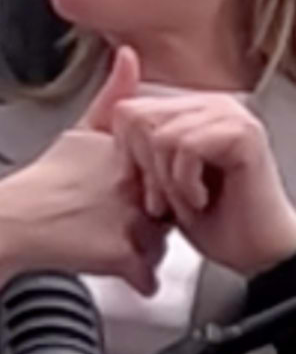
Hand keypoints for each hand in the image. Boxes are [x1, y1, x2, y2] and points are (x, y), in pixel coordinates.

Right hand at [0, 47, 174, 295]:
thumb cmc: (34, 187)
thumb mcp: (76, 133)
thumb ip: (110, 96)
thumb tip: (128, 54)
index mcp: (125, 148)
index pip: (165, 170)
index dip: (148, 187)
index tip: (114, 197)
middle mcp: (130, 179)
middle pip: (166, 205)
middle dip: (146, 219)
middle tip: (103, 223)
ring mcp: (126, 215)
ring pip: (158, 241)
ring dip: (139, 249)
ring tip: (98, 245)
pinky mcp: (118, 251)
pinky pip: (146, 272)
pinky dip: (135, 279)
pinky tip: (112, 271)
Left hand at [112, 53, 295, 275]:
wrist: (249, 249)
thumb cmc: (207, 217)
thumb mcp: (152, 179)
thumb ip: (130, 143)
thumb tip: (104, 110)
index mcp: (188, 110)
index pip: (127, 110)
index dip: (125, 155)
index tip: (143, 187)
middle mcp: (210, 105)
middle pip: (139, 120)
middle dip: (144, 170)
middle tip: (163, 200)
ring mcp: (230, 115)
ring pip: (162, 137)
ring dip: (166, 182)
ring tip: (185, 202)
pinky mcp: (243, 133)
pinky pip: (187, 148)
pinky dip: (186, 184)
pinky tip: (201, 199)